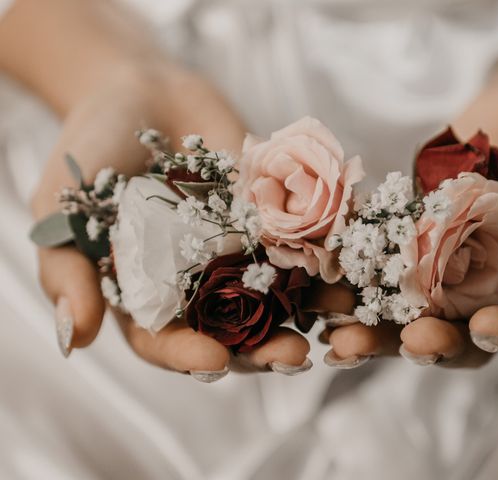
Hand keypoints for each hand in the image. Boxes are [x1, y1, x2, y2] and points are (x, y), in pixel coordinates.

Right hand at [33, 63, 312, 379]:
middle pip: (235, 329)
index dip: (189, 356)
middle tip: (296, 357)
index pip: (168, 341)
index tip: (216, 362)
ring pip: (279, 291)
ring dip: (311, 306)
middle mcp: (201, 284)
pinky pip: (303, 234)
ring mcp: (241, 251)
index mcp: (150, 297)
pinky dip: (329, 243)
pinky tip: (353, 252)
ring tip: (339, 314)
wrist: (139, 92)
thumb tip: (76, 339)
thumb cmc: (90, 153)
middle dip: (266, 345)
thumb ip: (67, 271)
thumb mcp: (62, 211)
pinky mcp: (272, 215)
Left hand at [320, 83, 497, 368]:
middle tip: (390, 342)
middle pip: (449, 332)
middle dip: (418, 342)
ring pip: (402, 306)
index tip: (484, 326)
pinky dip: (349, 267)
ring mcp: (439, 266)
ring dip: (368, 322)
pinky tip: (322, 276)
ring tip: (334, 332)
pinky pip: (375, 256)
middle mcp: (481, 294)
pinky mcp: (406, 235)